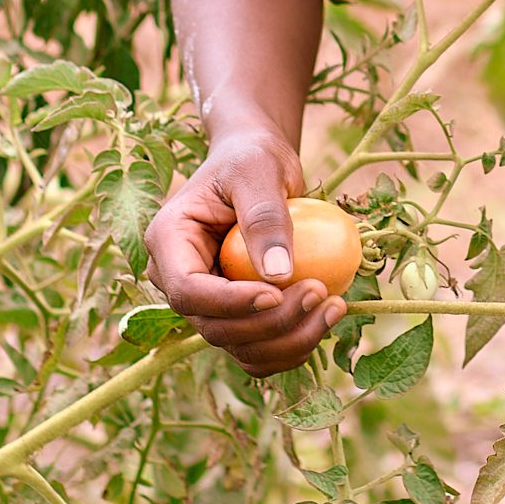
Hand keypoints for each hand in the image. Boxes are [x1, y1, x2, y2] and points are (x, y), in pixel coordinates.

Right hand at [144, 127, 347, 376]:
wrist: (256, 162)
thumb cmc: (252, 156)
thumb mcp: (258, 171)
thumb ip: (264, 217)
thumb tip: (277, 274)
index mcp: (169, 242)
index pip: (189, 291)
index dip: (231, 303)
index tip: (277, 292)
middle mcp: (179, 280)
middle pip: (215, 327)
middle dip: (270, 323)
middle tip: (320, 293)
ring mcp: (207, 302)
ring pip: (239, 346)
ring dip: (288, 341)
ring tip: (335, 307)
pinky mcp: (235, 313)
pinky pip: (259, 347)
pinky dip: (292, 345)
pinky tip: (327, 317)